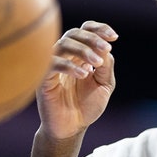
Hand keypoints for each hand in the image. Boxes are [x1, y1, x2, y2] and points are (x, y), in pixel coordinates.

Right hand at [36, 21, 117, 138]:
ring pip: (62, 44)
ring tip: (96, 64)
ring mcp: (51, 66)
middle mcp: (64, 56)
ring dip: (82, 50)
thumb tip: (106, 48)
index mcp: (78, 54)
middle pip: (74, 34)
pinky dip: (69, 65)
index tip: (114, 36)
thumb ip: (106, 66)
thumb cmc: (87, 105)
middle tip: (106, 48)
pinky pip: (51, 63)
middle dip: (92, 38)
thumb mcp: (104, 84)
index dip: (98, 29)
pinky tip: (83, 74)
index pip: (84, 30)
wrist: (72, 128)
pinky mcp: (43, 79)